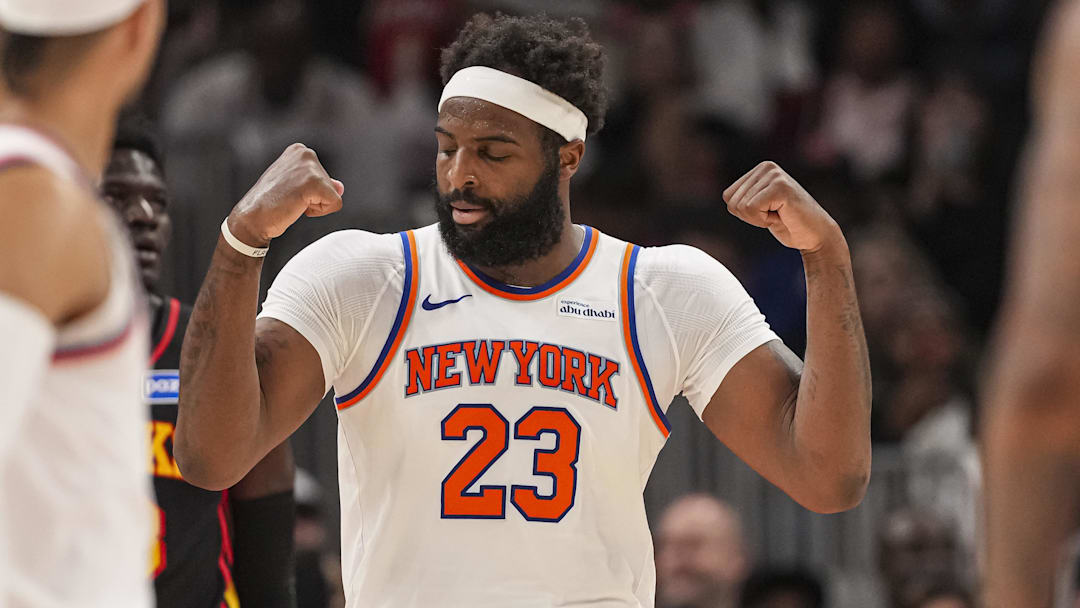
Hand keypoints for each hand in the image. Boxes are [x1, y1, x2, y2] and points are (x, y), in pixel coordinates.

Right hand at [228, 143, 344, 245]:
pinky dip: (319, 212)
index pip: (323, 177)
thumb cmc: (269, 203)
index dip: (309, 191)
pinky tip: (298, 207)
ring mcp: (310, 167)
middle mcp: (305, 153)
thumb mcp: (296, 185)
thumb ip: (320, 182)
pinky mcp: (315, 183)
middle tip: (289, 198)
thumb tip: (340, 187)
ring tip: (292, 201)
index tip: (288, 191)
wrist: (252, 217)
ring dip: (315, 205)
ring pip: (334, 194)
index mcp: (299, 151)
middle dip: (314, 198)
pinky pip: (335, 204)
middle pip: (331, 185)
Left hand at [722, 161, 840, 252]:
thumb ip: (745, 198)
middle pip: (733, 202)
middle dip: (751, 217)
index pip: (728, 196)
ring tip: (780, 214)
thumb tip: (726, 197)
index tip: (767, 212)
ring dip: (759, 219)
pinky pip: (751, 209)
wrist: (816, 236)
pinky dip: (764, 220)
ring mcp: (774, 175)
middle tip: (775, 215)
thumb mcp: (760, 208)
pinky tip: (783, 216)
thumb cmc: (788, 224)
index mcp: (760, 169)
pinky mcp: (780, 186)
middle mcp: (766, 167)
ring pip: (742, 206)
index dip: (744, 213)